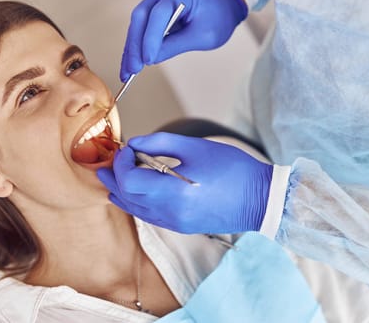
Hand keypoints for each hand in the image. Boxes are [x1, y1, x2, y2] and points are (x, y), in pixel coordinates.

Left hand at [97, 132, 272, 233]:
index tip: (126, 148)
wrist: (260, 200)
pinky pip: (147, 215)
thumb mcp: (196, 148)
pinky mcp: (180, 226)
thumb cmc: (233, 170)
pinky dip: (135, 202)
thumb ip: (160, 144)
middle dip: (113, 177)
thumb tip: (135, 143)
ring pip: (134, 209)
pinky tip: (133, 192)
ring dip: (121, 191)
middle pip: (126, 197)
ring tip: (112, 176)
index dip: (121, 163)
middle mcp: (169, 213)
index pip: (129, 180)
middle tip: (108, 161)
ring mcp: (174, 223)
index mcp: (174, 192)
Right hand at [120, 0, 247, 81]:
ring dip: (132, 48)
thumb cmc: (217, 17)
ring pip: (137, 23)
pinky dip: (136, 46)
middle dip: (135, 45)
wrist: (221, 5)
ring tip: (128, 72)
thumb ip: (176, 45)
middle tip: (133, 69)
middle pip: (141, 16)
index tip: (148, 60)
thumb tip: (151, 59)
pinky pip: (140, 27)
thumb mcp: (202, 36)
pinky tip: (130, 62)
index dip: (151, 37)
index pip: (160, 13)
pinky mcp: (152, 7)